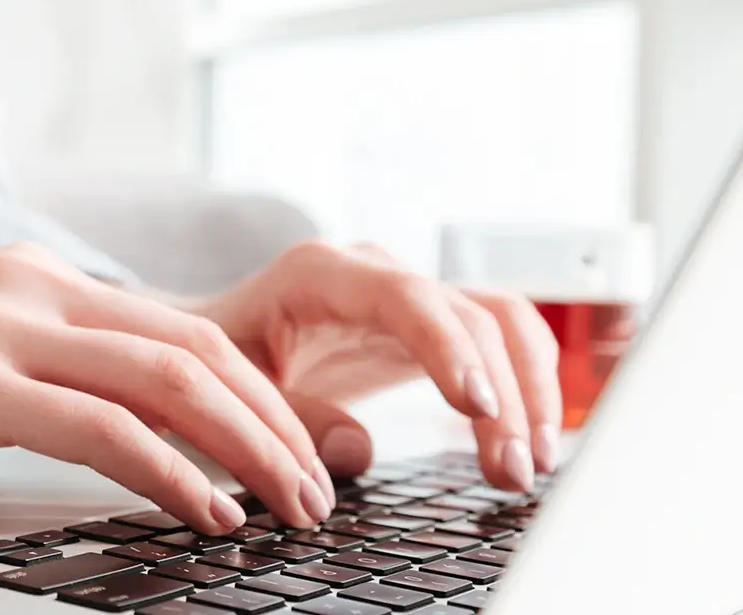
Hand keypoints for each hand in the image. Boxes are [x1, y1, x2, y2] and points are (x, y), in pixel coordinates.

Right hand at [0, 244, 339, 533]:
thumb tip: (133, 433)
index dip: (258, 395)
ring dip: (248, 449)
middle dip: (277, 424)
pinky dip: (172, 472)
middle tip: (322, 491)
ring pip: (168, 378)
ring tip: (289, 510)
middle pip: (196, 345)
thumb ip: (42, 375)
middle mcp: (25, 285)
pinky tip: (205, 514)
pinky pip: (100, 426)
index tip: (300, 456)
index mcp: (32, 277)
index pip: (181, 328)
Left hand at [187, 241, 562, 492]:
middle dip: (501, 394)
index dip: (447, 349)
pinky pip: (498, 342)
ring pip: (500, 322)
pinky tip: (528, 444)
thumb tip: (358, 451)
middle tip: (510, 470)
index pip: (404, 297)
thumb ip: (289, 416)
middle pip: (467, 315)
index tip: (476, 407)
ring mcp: (410, 295)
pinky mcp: (432, 326)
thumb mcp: (233, 387)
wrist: (214, 339)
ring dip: (528, 391)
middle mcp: (376, 272)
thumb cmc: (218, 359)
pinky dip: (524, 387)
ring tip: (528, 466)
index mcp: (319, 273)